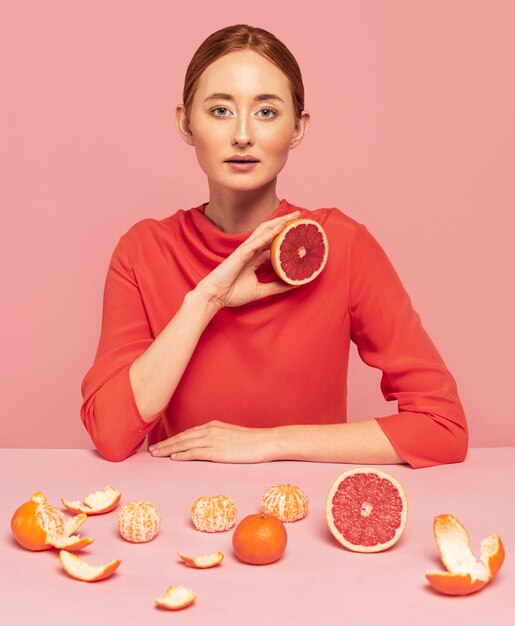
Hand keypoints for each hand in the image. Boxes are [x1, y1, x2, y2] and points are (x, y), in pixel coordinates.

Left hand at [148, 420, 273, 462]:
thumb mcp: (231, 435)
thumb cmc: (251, 440)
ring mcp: (213, 440)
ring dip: (168, 449)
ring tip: (156, 455)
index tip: (162, 444)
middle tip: (152, 451)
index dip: (173, 439)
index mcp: (213, 426)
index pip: (188, 433)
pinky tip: (173, 458)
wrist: (265, 441)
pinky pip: (195, 452)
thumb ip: (218, 437)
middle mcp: (210, 430)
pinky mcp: (217, 451)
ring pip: (184, 444)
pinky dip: (182, 455)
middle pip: (182, 437)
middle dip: (165, 444)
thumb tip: (208, 445)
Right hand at [194, 210, 301, 308]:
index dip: (285, 238)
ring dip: (279, 222)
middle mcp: (252, 251)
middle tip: (300, 217)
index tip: (300, 234)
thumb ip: (276, 286)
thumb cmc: (232, 293)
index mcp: (254, 258)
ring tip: (294, 216)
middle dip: (285, 223)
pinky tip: (281, 225)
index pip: (273, 244)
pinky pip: (258, 240)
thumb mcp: (260, 290)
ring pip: (265, 231)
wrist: (215, 296)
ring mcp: (246, 250)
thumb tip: (294, 284)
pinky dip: (270, 232)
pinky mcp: (242, 253)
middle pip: (271, 232)